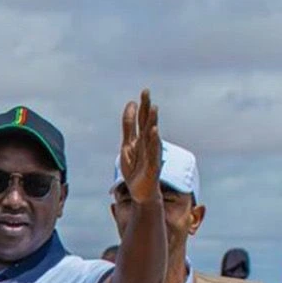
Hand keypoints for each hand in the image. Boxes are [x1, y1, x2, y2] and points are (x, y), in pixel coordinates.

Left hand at [117, 89, 161, 204]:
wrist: (141, 191)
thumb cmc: (135, 168)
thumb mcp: (127, 146)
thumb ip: (128, 126)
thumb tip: (131, 104)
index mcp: (141, 139)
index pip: (142, 119)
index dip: (142, 106)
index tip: (144, 91)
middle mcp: (147, 144)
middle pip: (147, 123)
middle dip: (146, 107)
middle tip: (146, 91)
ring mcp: (151, 154)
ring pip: (151, 135)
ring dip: (152, 121)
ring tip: (153, 107)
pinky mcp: (152, 165)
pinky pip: (153, 151)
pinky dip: (154, 141)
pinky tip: (154, 131)